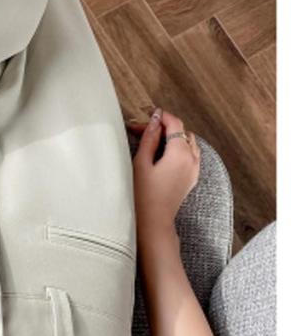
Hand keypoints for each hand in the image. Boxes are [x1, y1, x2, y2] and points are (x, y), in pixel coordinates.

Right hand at [128, 108, 200, 243]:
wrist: (154, 221)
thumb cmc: (143, 194)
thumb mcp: (141, 162)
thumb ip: (149, 138)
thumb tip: (154, 120)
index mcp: (180, 154)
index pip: (175, 124)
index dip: (161, 116)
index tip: (148, 114)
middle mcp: (192, 160)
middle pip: (182, 132)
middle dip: (164, 127)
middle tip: (142, 129)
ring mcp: (194, 170)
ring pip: (188, 143)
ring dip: (172, 137)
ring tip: (151, 140)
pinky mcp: (191, 178)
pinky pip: (190, 155)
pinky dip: (179, 148)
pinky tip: (162, 152)